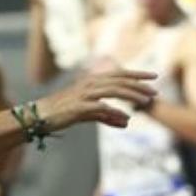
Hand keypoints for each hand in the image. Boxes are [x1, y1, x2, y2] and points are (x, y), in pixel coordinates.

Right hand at [39, 69, 157, 132]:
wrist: (40, 116)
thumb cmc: (62, 113)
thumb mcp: (88, 113)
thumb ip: (108, 116)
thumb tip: (127, 122)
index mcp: (92, 81)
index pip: (119, 74)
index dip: (137, 74)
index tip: (154, 76)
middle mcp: (90, 84)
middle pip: (120, 81)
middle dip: (140, 85)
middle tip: (155, 91)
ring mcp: (85, 94)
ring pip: (114, 91)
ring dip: (132, 95)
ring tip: (146, 101)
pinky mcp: (80, 107)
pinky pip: (102, 108)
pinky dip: (115, 113)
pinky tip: (126, 118)